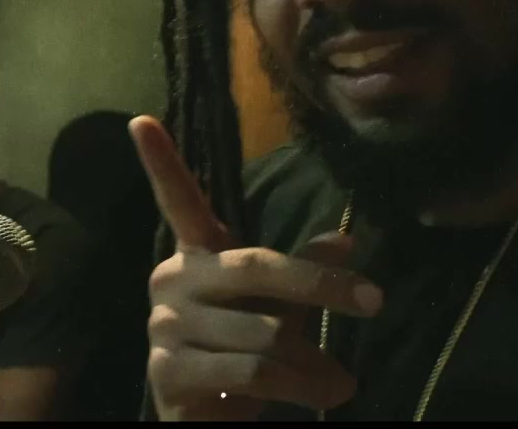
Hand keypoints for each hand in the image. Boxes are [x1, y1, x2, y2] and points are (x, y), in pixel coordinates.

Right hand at [129, 116, 381, 420]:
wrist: (211, 426)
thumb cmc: (243, 358)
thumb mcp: (279, 310)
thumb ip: (304, 274)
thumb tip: (348, 239)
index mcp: (196, 256)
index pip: (178, 203)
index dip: (160, 163)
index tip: (142, 119)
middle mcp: (171, 281)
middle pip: (259, 269)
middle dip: (322, 286)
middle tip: (375, 301)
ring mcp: (164, 326)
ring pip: (264, 334)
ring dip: (317, 365)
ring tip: (343, 385)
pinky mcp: (168, 373)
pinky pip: (249, 373)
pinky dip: (300, 389)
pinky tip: (325, 398)